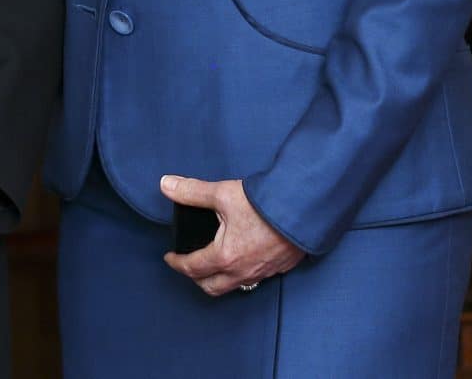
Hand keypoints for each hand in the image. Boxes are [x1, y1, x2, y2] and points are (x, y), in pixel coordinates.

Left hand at [159, 175, 305, 295]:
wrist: (305, 208)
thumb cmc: (265, 204)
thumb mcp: (223, 194)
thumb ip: (192, 192)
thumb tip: (166, 185)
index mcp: (225, 256)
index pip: (192, 268)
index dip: (176, 263)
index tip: (170, 258)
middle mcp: (243, 270)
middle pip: (211, 287)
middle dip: (196, 278)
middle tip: (189, 265)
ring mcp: (264, 272)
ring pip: (235, 286)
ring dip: (220, 279)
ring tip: (213, 266)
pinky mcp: (280, 267)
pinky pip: (257, 279)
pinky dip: (243, 274)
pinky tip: (244, 260)